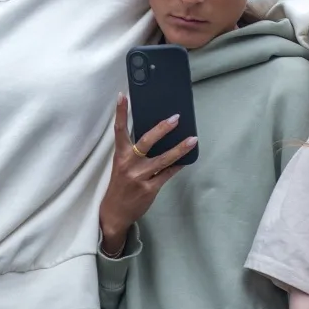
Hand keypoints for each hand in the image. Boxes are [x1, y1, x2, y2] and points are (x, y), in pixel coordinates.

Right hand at [97, 96, 191, 253]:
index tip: (123, 96)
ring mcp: (140, 177)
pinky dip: (177, 165)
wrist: (114, 213)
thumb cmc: (120, 184)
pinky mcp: (149, 189)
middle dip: (161, 129)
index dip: (121, 112)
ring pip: (163, 160)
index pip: (119, 130)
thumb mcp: (122, 165)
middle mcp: (129, 164)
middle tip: (176, 118)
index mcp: (120, 155)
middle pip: (146, 142)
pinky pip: (167, 174)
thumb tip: (158, 133)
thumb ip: (135, 151)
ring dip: (180, 149)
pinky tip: (187, 159)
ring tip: (193, 139)